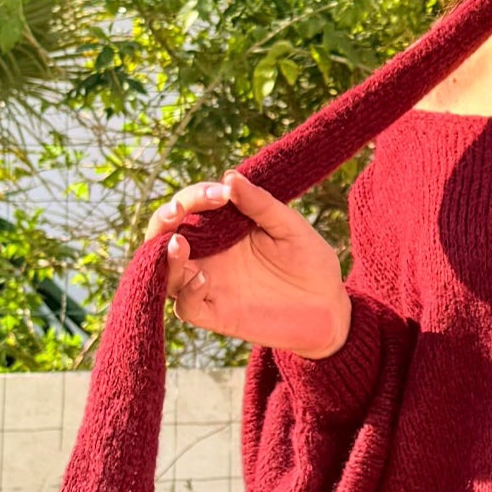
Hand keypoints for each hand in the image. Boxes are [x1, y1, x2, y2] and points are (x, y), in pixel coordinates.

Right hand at [145, 171, 351, 358]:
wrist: (329, 308)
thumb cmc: (310, 262)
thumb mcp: (291, 228)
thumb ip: (261, 205)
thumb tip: (229, 177)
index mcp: (223, 229)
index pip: (191, 207)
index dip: (195, 196)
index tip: (220, 193)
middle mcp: (209, 255)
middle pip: (164, 236)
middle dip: (162, 221)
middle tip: (176, 212)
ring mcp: (209, 284)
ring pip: (166, 272)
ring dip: (166, 258)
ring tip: (180, 244)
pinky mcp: (215, 314)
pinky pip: (186, 307)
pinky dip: (187, 293)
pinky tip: (203, 280)